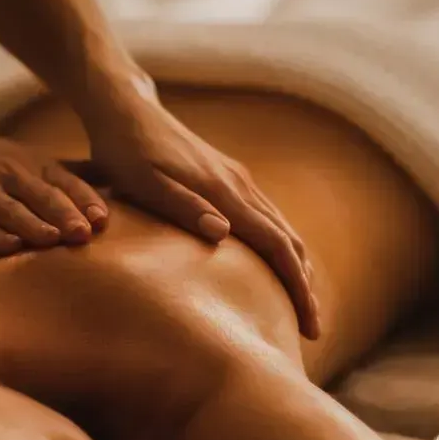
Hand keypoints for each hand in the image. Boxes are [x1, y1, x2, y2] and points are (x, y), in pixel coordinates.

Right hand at [0, 109, 107, 254]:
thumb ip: (63, 171)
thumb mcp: (20, 154)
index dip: (84, 201)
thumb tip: (112, 179)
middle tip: (84, 235)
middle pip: (42, 197)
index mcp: (26, 163)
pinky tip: (8, 248)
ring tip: (53, 241)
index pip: (65, 181)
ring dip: (34, 226)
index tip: (103, 219)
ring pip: (12, 211)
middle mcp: (6, 174)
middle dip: (65, 215)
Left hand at [82, 85, 320, 338]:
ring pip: (282, 229)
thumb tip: (224, 235)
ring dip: (297, 268)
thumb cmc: (125, 152)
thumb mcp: (143, 183)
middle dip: (305, 287)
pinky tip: (276, 265)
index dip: (295, 287)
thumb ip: (182, 208)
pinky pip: (268, 218)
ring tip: (299, 305)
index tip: (308, 325)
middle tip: (312, 330)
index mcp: (224, 192)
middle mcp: (240, 185)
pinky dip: (281, 247)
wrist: (126, 109)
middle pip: (289, 241)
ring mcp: (238, 180)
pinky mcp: (229, 177)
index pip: (275, 246)